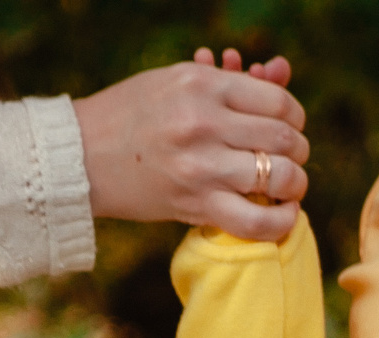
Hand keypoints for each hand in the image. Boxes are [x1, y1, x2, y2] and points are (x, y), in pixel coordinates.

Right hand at [73, 48, 310, 239]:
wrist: (80, 156)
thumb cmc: (133, 113)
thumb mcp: (177, 80)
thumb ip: (230, 82)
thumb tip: (281, 74)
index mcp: (202, 85)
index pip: (278, 101)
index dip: (295, 116)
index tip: (290, 126)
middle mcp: (204, 123)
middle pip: (284, 139)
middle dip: (298, 150)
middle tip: (291, 156)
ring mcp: (201, 167)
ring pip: (280, 177)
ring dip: (295, 184)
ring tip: (289, 185)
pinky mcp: (195, 204)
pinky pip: (257, 221)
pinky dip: (281, 221)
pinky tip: (283, 213)